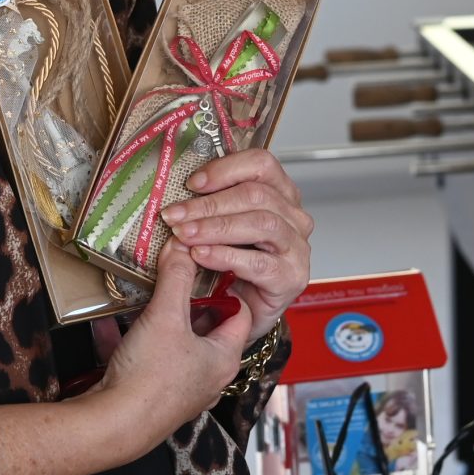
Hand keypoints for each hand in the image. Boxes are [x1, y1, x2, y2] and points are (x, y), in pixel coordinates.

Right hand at [89, 243, 255, 453]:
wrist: (114, 426)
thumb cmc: (150, 377)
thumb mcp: (165, 316)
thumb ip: (176, 278)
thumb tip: (184, 247)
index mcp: (224, 358)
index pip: (240, 313)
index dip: (227, 287)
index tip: (210, 266)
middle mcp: (208, 377)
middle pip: (205, 328)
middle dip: (187, 301)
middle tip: (175, 276)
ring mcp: (181, 390)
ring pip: (174, 344)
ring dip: (158, 321)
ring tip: (144, 296)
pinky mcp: (153, 397)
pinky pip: (146, 360)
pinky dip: (131, 340)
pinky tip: (107, 324)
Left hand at [160, 147, 313, 336]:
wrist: (245, 310)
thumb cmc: (234, 265)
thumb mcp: (222, 226)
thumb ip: (211, 205)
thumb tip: (178, 194)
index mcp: (281, 194)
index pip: (261, 164)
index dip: (225, 169)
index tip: (192, 183)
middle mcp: (293, 217)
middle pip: (256, 195)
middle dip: (209, 204)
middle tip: (176, 214)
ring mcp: (296, 248)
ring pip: (261, 223)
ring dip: (216, 227)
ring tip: (186, 235)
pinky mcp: (291, 277)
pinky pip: (259, 262)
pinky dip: (225, 256)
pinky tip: (202, 256)